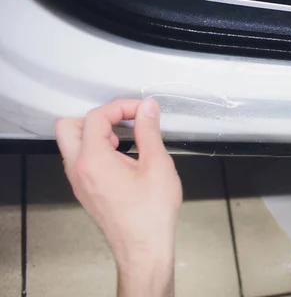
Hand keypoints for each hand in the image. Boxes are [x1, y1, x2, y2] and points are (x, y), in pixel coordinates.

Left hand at [55, 98, 181, 296]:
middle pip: (69, 126)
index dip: (120, 107)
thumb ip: (149, 131)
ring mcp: (80, 182)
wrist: (144, 248)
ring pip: (72, 144)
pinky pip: (81, 160)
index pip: (96, 117)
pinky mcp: (86, 190)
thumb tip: (146, 110)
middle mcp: (79, 170)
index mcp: (94, 160)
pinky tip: (122, 157)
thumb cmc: (150, 214)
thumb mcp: (157, 164)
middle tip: (123, 121)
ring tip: (124, 140)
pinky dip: (97, 150)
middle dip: (98, 117)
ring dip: (95, 134)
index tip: (140, 110)